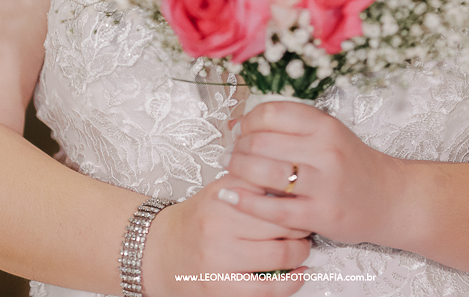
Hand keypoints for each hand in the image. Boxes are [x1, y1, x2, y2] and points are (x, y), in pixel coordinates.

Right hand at [143, 173, 310, 296]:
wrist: (160, 252)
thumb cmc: (198, 220)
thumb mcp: (220, 191)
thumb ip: (251, 183)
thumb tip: (293, 182)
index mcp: (222, 193)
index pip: (271, 186)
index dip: (294, 193)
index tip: (304, 196)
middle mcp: (219, 221)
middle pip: (280, 219)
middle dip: (302, 223)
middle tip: (308, 222)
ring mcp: (219, 256)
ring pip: (280, 253)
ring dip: (300, 252)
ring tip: (302, 247)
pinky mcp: (219, 287)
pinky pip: (267, 288)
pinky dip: (291, 282)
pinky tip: (299, 274)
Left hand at [223, 101, 400, 245]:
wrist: (390, 198)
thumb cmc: (352, 164)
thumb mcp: (328, 132)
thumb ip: (291, 125)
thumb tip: (239, 124)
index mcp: (324, 125)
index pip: (272, 113)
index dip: (248, 121)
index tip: (241, 130)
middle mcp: (325, 150)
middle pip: (262, 142)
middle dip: (238, 148)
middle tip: (231, 154)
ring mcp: (324, 184)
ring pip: (265, 173)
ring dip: (238, 171)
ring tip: (232, 171)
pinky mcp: (321, 215)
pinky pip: (274, 209)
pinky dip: (247, 202)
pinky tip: (233, 197)